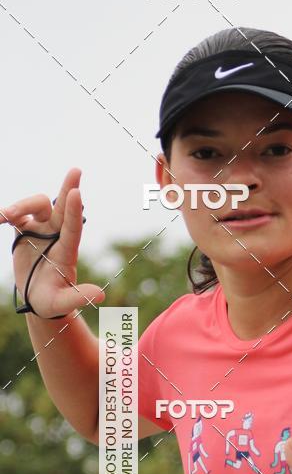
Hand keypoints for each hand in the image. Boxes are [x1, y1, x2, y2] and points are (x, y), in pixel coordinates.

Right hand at [1, 168, 104, 317]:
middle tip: (76, 170)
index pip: (72, 227)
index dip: (73, 210)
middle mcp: (56, 236)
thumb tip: (100, 295)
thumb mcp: (62, 303)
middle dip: (67, 188)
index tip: (77, 191)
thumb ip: (78, 298)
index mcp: (67, 251)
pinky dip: (7, 213)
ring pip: (36, 206)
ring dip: (21, 206)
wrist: (38, 298)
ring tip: (4, 216)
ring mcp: (41, 231)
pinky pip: (16, 215)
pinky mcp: (25, 231)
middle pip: (61, 207)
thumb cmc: (52, 302)